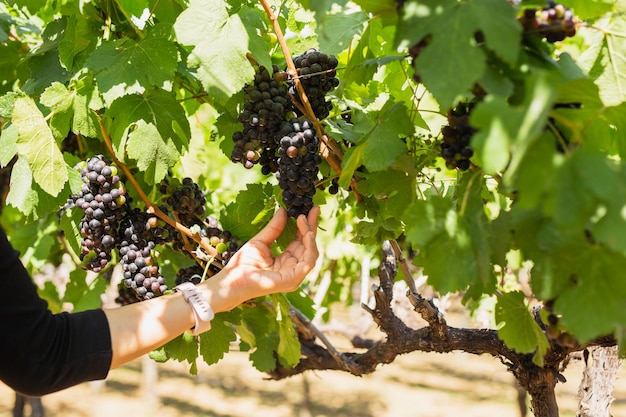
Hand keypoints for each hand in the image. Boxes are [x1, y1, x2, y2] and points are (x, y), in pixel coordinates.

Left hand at [202, 206, 319, 310]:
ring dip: (310, 234)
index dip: (305, 226)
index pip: (300, 241)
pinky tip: (305, 232)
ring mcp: (294, 276)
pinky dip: (309, 246)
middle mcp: (293, 269)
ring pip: (311, 253)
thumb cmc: (242, 264)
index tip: (309, 209)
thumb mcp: (260, 241)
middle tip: (314, 208)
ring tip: (303, 218)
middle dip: (312, 226)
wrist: (232, 280)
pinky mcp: (293, 279)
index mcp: (286, 261)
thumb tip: (283, 211)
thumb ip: (274, 228)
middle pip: (309, 246)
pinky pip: (308, 262)